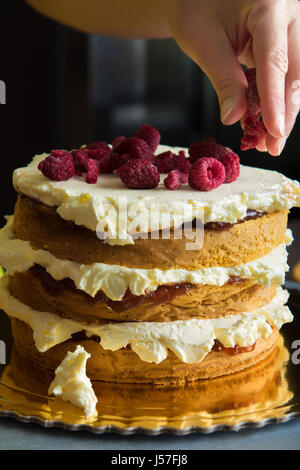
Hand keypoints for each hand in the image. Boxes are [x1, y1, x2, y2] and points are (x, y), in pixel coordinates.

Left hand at [166, 0, 299, 155]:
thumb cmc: (195, 6)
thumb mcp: (204, 43)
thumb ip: (224, 80)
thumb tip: (234, 118)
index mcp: (270, 5)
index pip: (275, 61)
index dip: (275, 100)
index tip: (274, 131)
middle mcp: (288, 13)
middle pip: (294, 71)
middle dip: (284, 112)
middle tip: (273, 146)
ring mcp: (289, 25)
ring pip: (292, 75)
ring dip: (280, 110)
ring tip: (266, 142)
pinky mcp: (281, 39)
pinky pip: (281, 73)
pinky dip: (271, 99)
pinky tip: (262, 123)